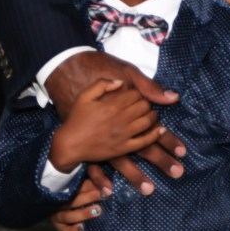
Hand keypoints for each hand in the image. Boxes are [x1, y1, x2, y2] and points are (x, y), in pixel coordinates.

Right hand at [48, 50, 185, 186]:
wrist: (69, 145)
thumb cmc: (76, 119)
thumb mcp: (85, 96)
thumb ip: (102, 84)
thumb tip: (121, 82)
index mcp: (112, 105)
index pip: (136, 94)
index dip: (138, 93)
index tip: (136, 95)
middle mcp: (120, 119)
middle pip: (144, 106)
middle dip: (146, 103)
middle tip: (143, 104)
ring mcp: (123, 135)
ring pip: (148, 121)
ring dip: (152, 116)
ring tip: (151, 114)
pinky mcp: (123, 148)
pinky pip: (145, 141)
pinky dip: (155, 134)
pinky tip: (160, 130)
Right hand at [51, 179, 104, 230]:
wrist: (74, 210)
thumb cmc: (86, 191)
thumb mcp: (91, 180)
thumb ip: (98, 178)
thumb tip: (108, 189)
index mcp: (68, 187)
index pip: (78, 185)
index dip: (91, 187)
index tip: (105, 190)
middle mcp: (61, 200)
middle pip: (73, 199)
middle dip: (89, 197)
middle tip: (103, 197)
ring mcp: (58, 214)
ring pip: (68, 215)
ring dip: (83, 213)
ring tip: (97, 211)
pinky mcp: (58, 226)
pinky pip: (63, 230)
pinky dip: (71, 230)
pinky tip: (81, 228)